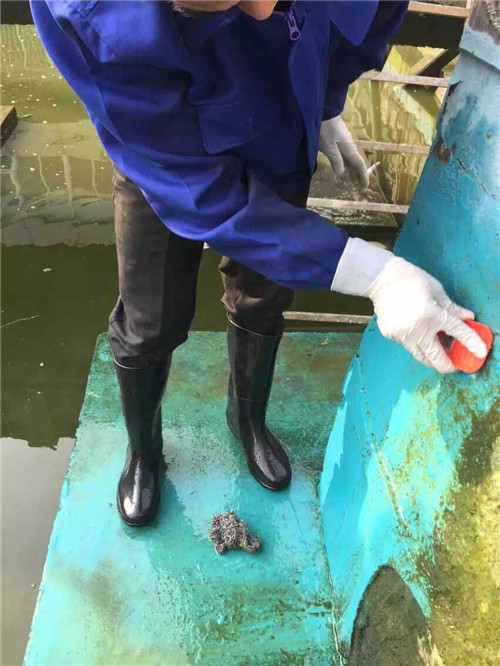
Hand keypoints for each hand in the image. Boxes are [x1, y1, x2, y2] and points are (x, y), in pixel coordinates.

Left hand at [319, 116, 368, 190]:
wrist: (324, 113)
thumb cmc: (326, 131)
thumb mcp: (329, 148)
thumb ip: (336, 161)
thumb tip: (342, 173)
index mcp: (350, 150)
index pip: (360, 166)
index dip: (363, 178)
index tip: (363, 189)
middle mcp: (350, 147)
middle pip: (357, 164)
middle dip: (358, 176)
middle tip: (358, 188)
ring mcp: (346, 143)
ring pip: (351, 160)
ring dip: (352, 171)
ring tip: (351, 180)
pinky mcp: (340, 141)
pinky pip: (346, 156)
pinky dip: (347, 164)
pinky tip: (343, 168)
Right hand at [331, 238, 487, 372]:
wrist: (381, 279)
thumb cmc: (410, 279)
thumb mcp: (436, 290)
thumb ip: (452, 308)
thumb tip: (467, 318)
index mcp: (431, 315)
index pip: (457, 332)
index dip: (471, 343)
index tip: (480, 353)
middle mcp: (416, 329)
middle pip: (435, 358)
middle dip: (447, 365)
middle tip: (453, 364)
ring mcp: (401, 334)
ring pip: (420, 355)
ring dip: (431, 357)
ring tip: (438, 350)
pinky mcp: (391, 335)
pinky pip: (407, 344)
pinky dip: (415, 342)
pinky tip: (416, 331)